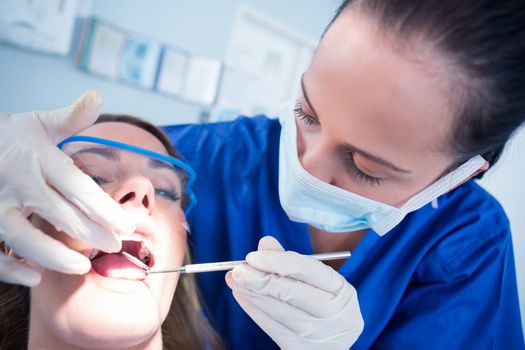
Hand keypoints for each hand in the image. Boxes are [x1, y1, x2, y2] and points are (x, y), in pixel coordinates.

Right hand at [0, 91, 133, 286]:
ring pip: (23, 236)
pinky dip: (10, 267)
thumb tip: (98, 97)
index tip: (126, 224)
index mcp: (38, 158)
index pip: (77, 187)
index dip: (104, 208)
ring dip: (54, 255)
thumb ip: (71, 117)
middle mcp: (17, 182)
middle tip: (116, 245)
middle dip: (91, 233)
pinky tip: (33, 277)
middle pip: (60, 213)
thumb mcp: (39, 122)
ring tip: (82, 266)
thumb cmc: (10, 136)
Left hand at [226, 236, 363, 349]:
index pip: (308, 269)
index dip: (278, 260)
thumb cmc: (321, 303)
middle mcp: (336, 315)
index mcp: (342, 291)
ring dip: (252, 294)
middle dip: (261, 279)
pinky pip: (272, 328)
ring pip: (279, 311)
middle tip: (238, 270)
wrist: (329, 344)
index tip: (253, 256)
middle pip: (292, 292)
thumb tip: (265, 243)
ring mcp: (319, 335)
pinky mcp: (300, 348)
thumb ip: (290, 260)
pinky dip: (254, 310)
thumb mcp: (315, 282)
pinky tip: (241, 296)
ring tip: (234, 280)